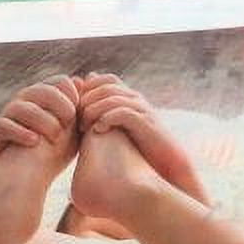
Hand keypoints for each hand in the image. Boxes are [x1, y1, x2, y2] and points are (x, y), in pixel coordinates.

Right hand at [0, 76, 79, 184]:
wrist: (20, 181)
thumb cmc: (49, 156)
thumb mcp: (70, 137)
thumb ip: (80, 116)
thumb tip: (86, 88)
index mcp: (45, 101)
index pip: (60, 82)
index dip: (72, 94)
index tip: (80, 113)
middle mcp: (24, 103)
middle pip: (42, 90)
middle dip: (58, 103)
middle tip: (70, 121)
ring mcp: (8, 118)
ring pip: (22, 106)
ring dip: (42, 119)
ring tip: (55, 136)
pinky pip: (3, 126)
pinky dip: (20, 132)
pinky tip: (34, 142)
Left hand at [76, 73, 204, 199]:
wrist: (168, 164)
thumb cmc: (140, 150)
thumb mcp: (118, 130)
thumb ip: (103, 116)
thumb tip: (84, 109)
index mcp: (130, 97)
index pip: (104, 79)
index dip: (87, 89)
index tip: (76, 109)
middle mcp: (136, 99)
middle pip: (104, 86)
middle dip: (86, 99)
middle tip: (76, 118)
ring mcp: (142, 109)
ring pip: (111, 98)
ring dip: (93, 110)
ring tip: (83, 127)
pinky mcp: (145, 123)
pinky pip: (122, 112)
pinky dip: (106, 119)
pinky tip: (98, 131)